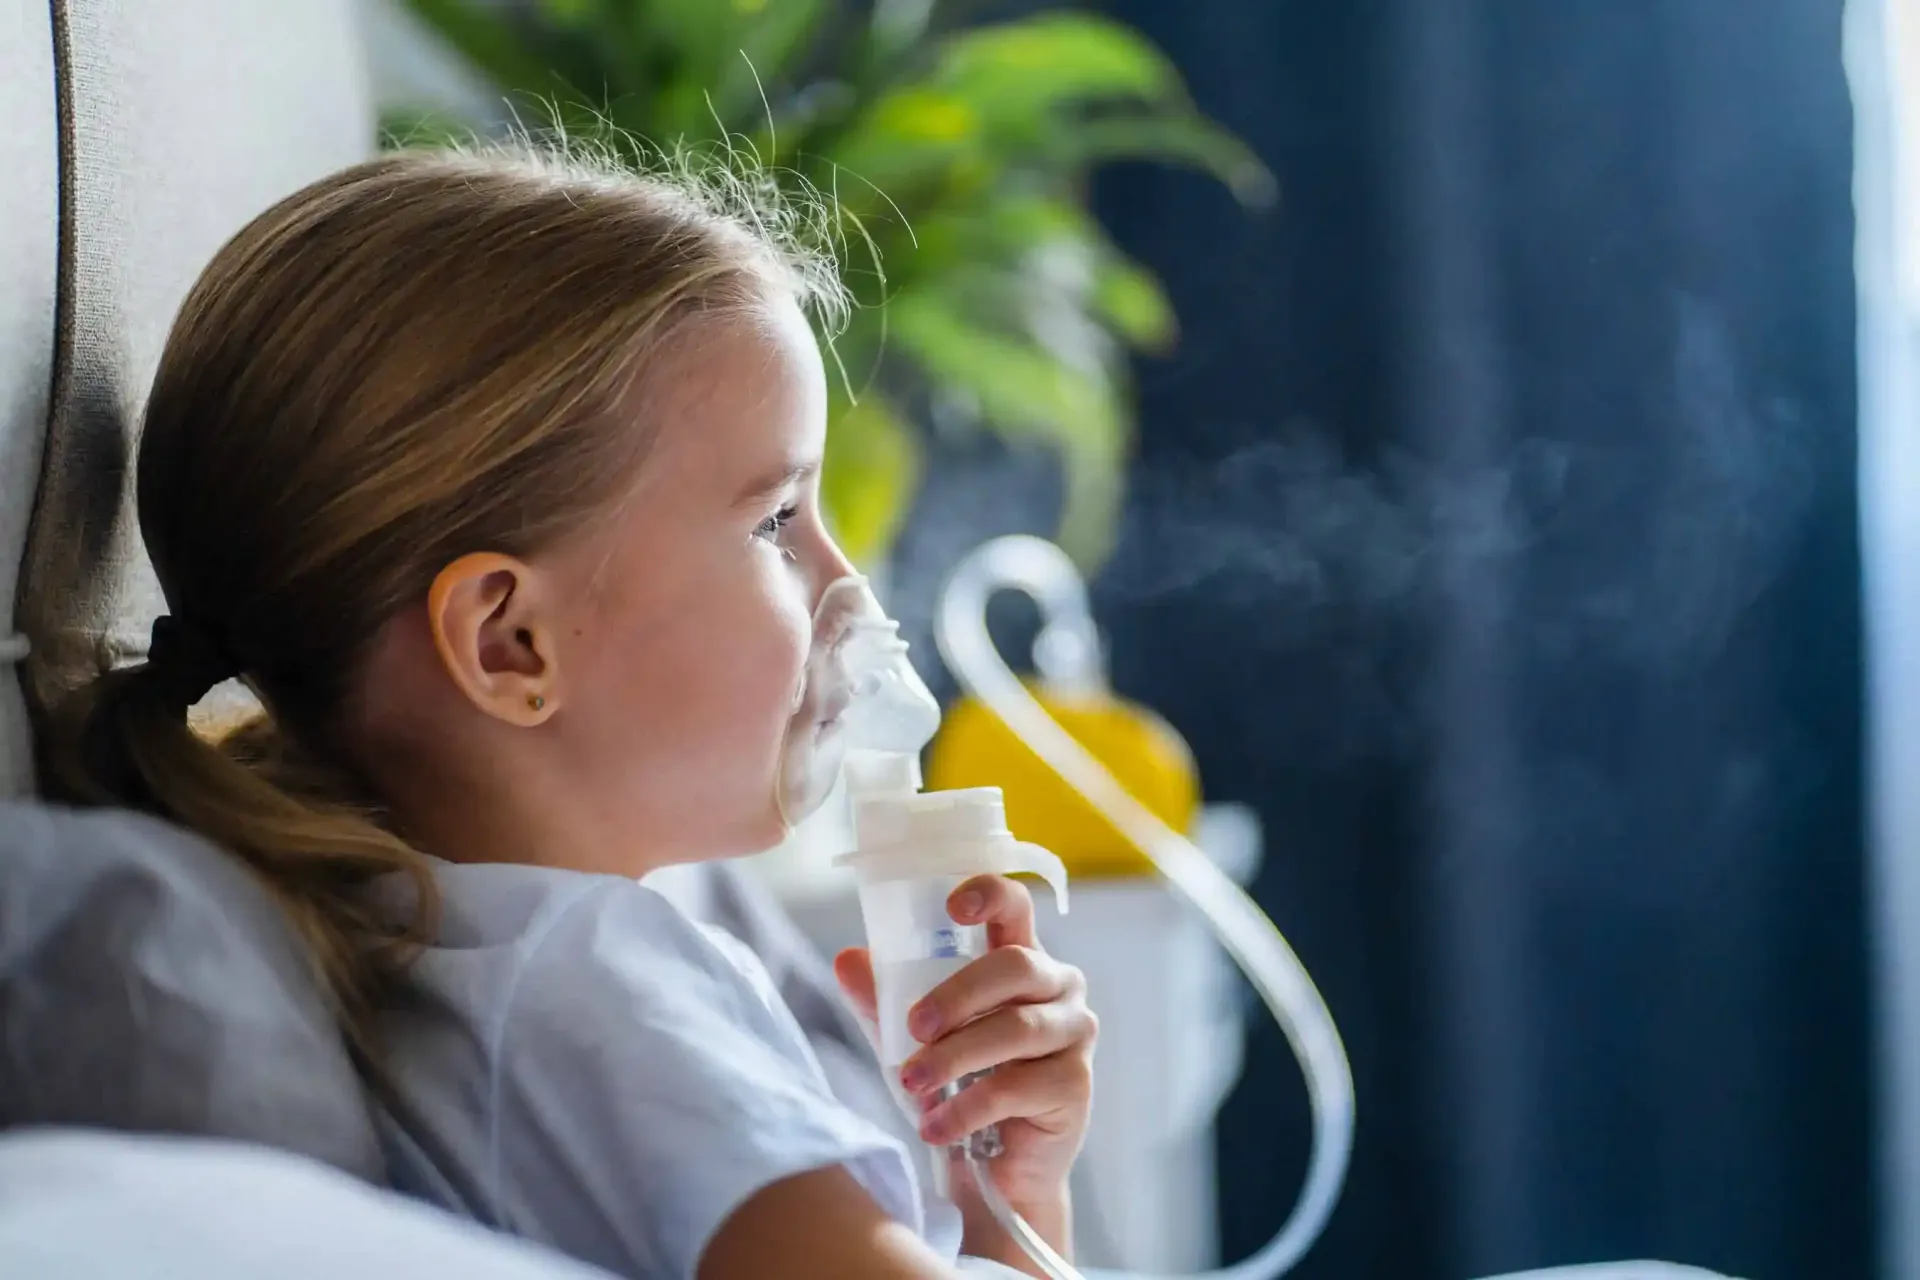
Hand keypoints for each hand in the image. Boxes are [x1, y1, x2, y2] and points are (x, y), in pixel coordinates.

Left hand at [834, 874, 1096, 1213]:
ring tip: (911, 1085)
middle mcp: (1059, 986)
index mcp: (1021, 959)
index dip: (990, 895)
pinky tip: (935, 1127)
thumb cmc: (959, 1085)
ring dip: (954, 1057)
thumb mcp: (915, 1038)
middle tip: (914, 1027)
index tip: (952, 908)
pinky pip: (1017, 1086)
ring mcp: (1074, 1033)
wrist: (993, 1170)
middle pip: (1014, 966)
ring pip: (1015, 1029)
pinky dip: (966, 1109)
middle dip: (955, 995)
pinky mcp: (1075, 1084)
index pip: (1016, 907)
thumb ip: (884, 1000)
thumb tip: (847, 959)